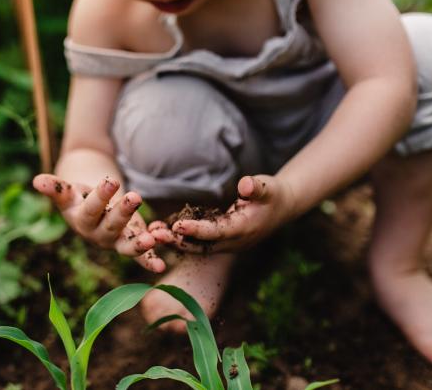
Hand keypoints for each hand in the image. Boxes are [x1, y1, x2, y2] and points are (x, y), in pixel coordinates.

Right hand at [33, 174, 165, 272]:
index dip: (101, 196)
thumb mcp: (68, 192)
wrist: (90, 210)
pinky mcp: (132, 246)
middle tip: (135, 196)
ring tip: (155, 238)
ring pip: (128, 247)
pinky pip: (143, 256)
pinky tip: (165, 253)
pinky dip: (153, 258)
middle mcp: (98, 236)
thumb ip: (56, 188)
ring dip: (141, 244)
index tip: (111, 180)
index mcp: (82, 221)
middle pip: (112, 226)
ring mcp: (116, 243)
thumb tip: (37, 181)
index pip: (91, 209)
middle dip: (124, 212)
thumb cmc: (78, 199)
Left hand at [151, 175, 294, 253]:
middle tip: (153, 233)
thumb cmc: (273, 194)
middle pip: (201, 245)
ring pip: (196, 246)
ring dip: (174, 241)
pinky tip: (160, 230)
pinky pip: (197, 242)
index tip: (178, 225)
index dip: (197, 230)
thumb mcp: (269, 187)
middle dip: (177, 240)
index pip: (216, 232)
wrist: (281, 208)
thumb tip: (246, 185)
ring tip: (150, 232)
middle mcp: (233, 241)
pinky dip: (179, 238)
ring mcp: (226, 243)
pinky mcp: (220, 240)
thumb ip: (256, 188)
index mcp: (243, 229)